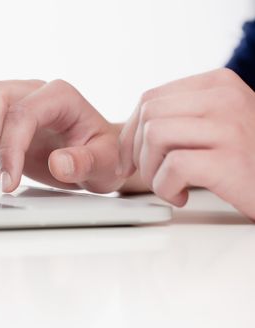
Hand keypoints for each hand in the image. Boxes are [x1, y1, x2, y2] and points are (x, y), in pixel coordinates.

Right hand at [0, 79, 124, 192]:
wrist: (94, 157)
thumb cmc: (101, 156)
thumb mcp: (105, 164)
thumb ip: (86, 162)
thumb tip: (58, 162)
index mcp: (60, 96)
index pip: (23, 112)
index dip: (9, 149)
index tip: (8, 182)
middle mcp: (31, 91)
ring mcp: (11, 100)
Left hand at [119, 68, 254, 218]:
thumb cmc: (248, 162)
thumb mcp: (219, 124)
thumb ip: (183, 117)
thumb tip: (131, 132)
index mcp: (218, 84)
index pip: (150, 99)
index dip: (130, 133)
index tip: (130, 160)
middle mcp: (225, 97)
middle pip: (148, 115)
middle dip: (136, 153)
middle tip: (153, 176)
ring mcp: (230, 126)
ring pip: (154, 136)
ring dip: (151, 172)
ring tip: (171, 187)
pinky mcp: (231, 160)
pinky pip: (173, 167)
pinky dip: (165, 188)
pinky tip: (182, 197)